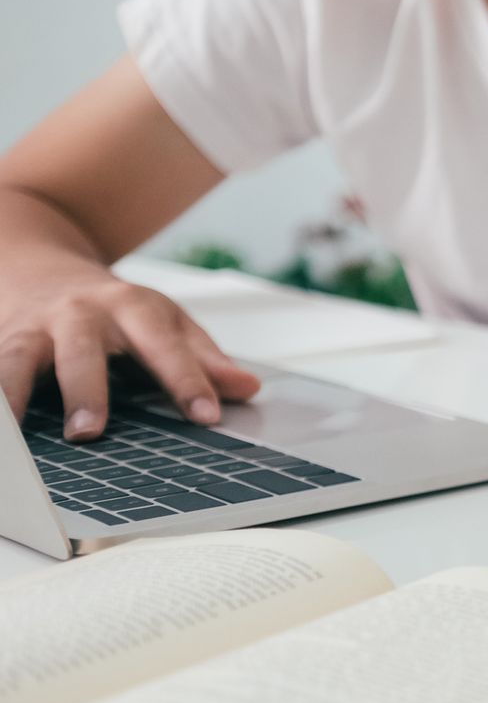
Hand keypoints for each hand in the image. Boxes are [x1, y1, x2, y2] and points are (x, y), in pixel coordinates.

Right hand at [0, 274, 259, 438]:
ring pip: (19, 356)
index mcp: (133, 307)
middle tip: (89, 432)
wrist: (42, 264)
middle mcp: (80, 313)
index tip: (208, 417)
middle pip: (83, 349)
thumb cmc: (118, 310)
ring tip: (14, 437)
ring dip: (15, 392)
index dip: (188, 380)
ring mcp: (33, 326)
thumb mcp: (167, 323)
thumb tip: (248, 388)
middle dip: (85, 389)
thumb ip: (204, 358)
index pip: (166, 345)